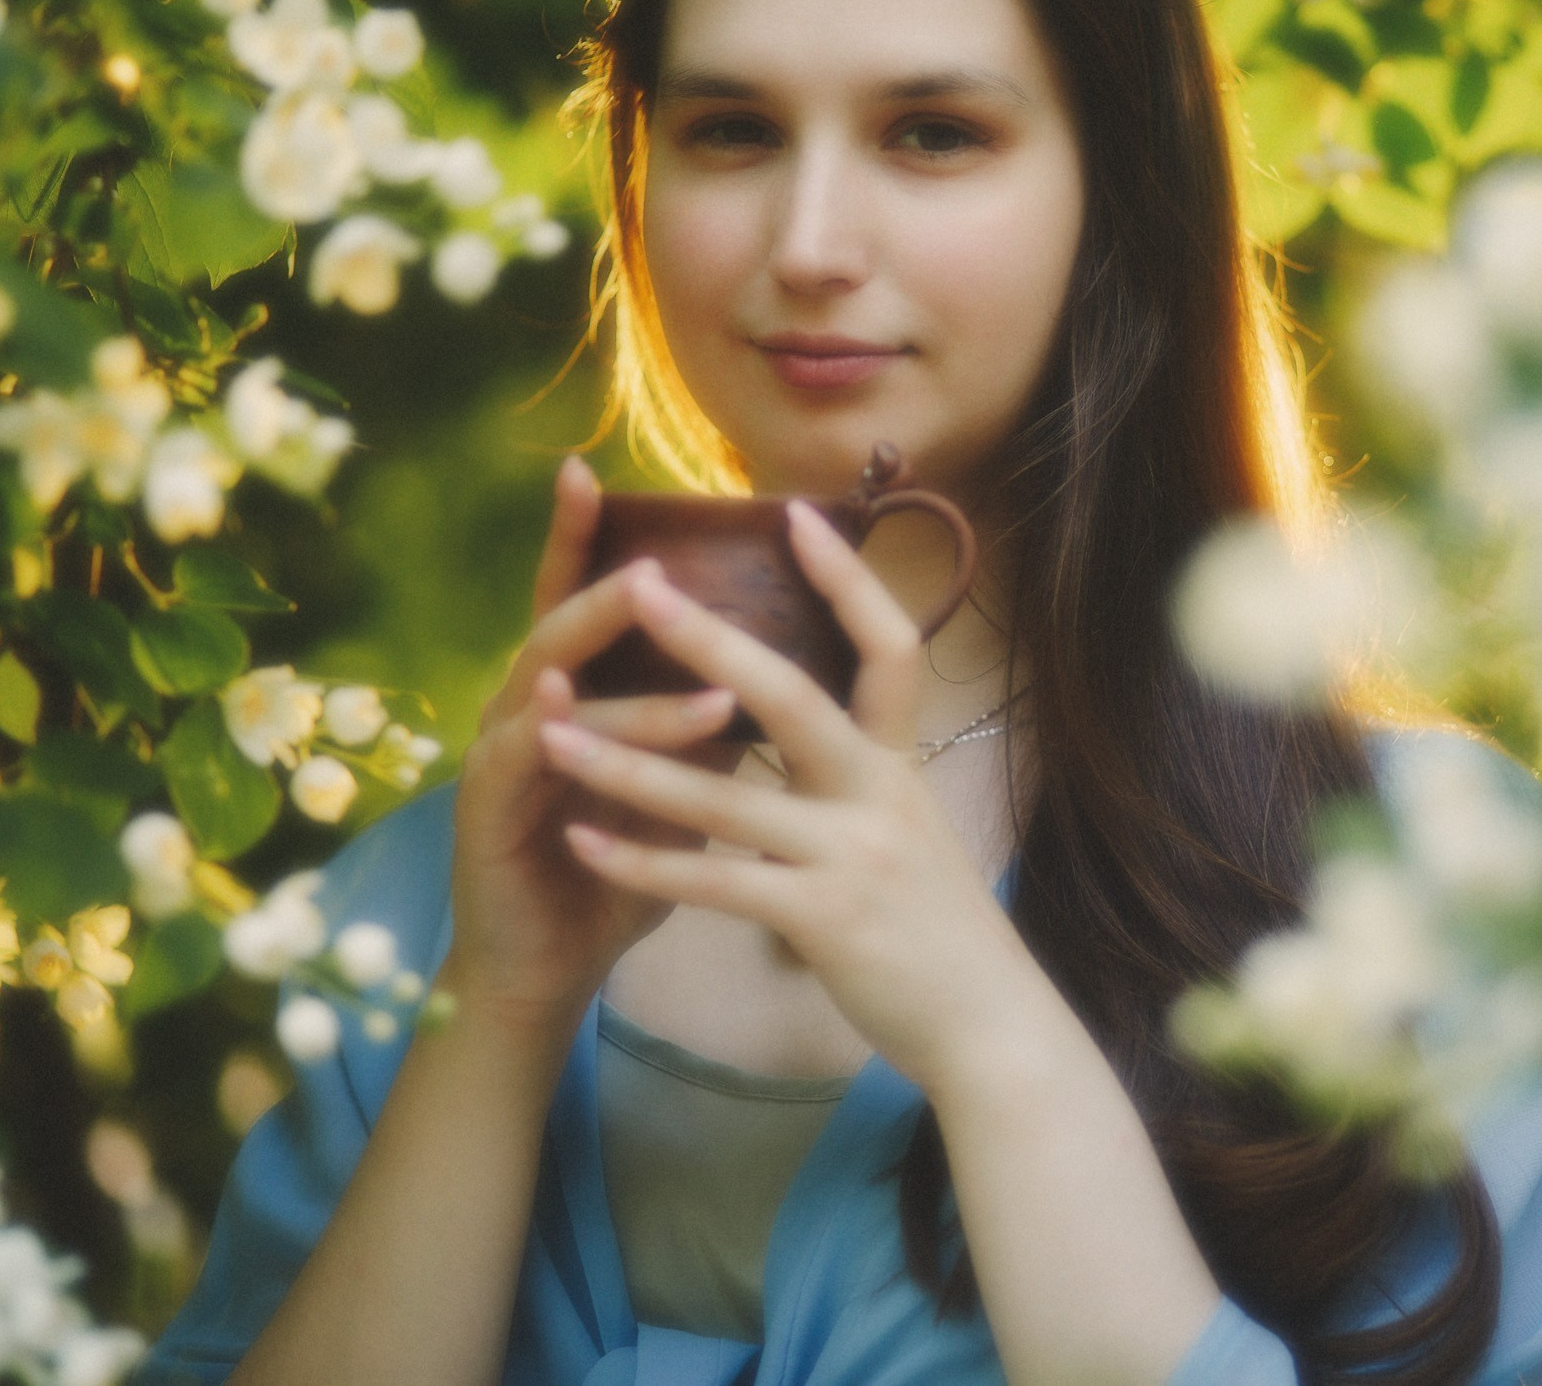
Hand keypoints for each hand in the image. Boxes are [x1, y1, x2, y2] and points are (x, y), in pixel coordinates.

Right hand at [443, 456, 749, 1036]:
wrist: (548, 967)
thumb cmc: (613, 869)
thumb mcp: (678, 785)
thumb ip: (708, 722)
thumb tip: (783, 662)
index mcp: (574, 692)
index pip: (581, 599)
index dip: (584, 536)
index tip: (595, 470)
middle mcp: (528, 706)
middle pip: (558, 620)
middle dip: (603, 580)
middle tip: (659, 560)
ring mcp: (501, 752)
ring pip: (553, 685)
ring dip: (630, 681)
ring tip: (703, 675)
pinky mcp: (485, 806)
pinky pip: (530, 757)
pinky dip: (571, 737)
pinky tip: (586, 721)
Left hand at [534, 500, 1054, 1092]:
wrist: (991, 1026)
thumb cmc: (943, 933)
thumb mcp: (916, 835)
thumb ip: (866, 786)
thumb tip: (826, 739)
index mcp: (900, 767)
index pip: (888, 649)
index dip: (847, 581)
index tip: (797, 515)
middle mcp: (880, 796)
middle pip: (792, 697)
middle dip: (710, 639)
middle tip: (640, 584)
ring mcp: (851, 856)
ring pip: (728, 796)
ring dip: (630, 760)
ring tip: (551, 729)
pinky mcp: (823, 919)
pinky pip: (716, 881)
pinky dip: (643, 858)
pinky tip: (580, 838)